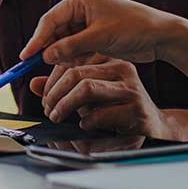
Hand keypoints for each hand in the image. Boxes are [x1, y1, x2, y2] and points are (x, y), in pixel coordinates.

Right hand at [20, 0, 183, 66]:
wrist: (161, 35)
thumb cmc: (133, 28)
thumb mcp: (99, 38)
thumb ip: (70, 47)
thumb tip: (45, 56)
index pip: (49, 20)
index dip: (36, 40)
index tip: (25, 56)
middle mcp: (80, 8)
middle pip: (54, 31)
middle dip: (48, 49)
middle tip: (35, 68)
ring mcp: (87, 21)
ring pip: (64, 42)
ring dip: (62, 56)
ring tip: (60, 69)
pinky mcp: (94, 34)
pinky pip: (75, 47)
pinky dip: (73, 58)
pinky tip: (73, 67)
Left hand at [31, 54, 169, 136]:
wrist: (154, 127)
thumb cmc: (118, 110)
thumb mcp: (88, 96)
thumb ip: (62, 88)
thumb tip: (33, 84)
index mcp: (109, 61)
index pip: (71, 61)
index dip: (52, 80)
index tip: (44, 97)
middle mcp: (121, 70)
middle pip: (76, 74)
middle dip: (55, 94)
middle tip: (49, 110)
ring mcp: (131, 89)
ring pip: (86, 89)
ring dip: (65, 106)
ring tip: (59, 117)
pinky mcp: (137, 110)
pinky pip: (101, 114)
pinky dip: (86, 122)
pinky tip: (85, 126)